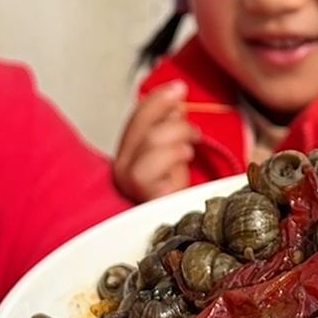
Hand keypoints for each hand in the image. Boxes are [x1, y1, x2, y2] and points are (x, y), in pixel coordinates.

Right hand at [113, 82, 199, 201]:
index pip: (137, 117)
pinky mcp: (143, 197)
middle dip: (174, 121)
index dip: (158, 99)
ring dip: (178, 138)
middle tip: (195, 131)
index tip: (179, 87)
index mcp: (128, 152)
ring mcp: (130, 183)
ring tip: (190, 150)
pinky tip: (184, 161)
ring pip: (152, 140)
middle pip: (144, 127)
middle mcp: (122, 167)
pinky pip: (154, 166)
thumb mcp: (175, 152)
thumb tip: (175, 102)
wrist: (183, 229)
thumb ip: (171, 127)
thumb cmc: (177, 191)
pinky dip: (174, 157)